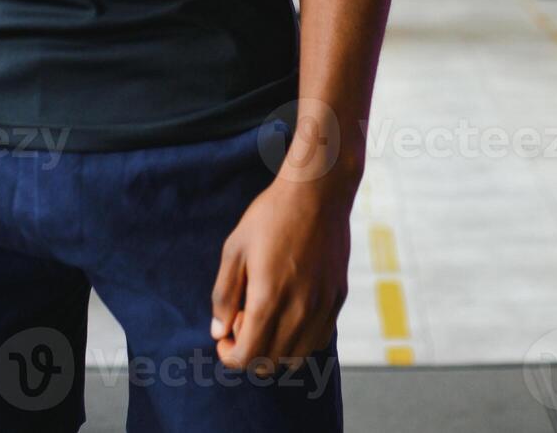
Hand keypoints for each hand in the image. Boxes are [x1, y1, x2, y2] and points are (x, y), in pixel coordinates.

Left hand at [210, 177, 351, 374]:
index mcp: (268, 300)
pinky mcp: (338, 298)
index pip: (247, 357)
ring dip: (275, 350)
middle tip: (242, 322)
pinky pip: (318, 339)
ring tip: (265, 319)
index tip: (225, 336)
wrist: (317, 193)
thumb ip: (224, 295)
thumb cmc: (271, 216)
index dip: (229, 355)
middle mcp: (299, 310)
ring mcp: (323, 307)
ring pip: (297, 357)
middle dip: (249, 353)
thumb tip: (219, 331)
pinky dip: (299, 340)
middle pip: (270, 362)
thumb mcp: (234, 250)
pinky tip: (289, 314)